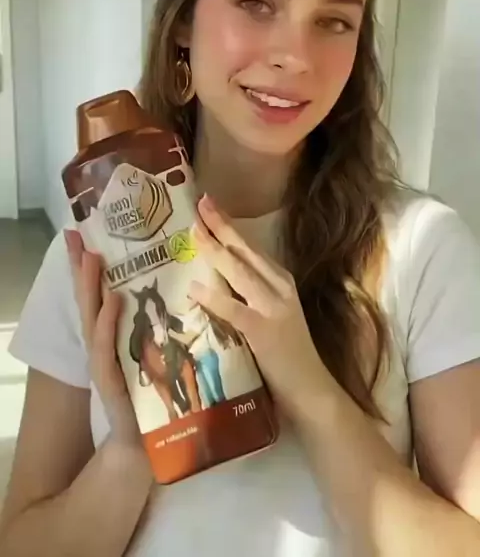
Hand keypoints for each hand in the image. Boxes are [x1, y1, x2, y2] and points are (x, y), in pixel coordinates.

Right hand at [64, 229, 143, 449]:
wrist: (150, 442)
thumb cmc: (156, 390)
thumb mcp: (155, 348)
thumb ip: (155, 321)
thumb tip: (173, 284)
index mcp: (116, 333)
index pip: (101, 291)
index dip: (90, 264)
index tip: (82, 232)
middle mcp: (105, 343)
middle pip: (90, 299)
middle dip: (82, 268)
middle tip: (76, 236)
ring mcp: (105, 361)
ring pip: (93, 318)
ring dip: (91, 288)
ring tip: (92, 258)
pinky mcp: (113, 380)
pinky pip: (107, 348)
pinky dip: (107, 325)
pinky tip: (111, 302)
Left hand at [190, 195, 327, 419]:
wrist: (311, 390)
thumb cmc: (287, 355)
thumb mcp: (270, 314)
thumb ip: (248, 296)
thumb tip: (212, 278)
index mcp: (281, 281)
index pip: (250, 247)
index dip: (228, 226)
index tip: (209, 207)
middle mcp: (279, 288)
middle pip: (244, 251)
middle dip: (220, 226)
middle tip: (199, 203)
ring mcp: (273, 308)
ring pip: (239, 272)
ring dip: (214, 250)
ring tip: (194, 231)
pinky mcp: (264, 332)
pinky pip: (233, 310)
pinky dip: (213, 297)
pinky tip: (195, 288)